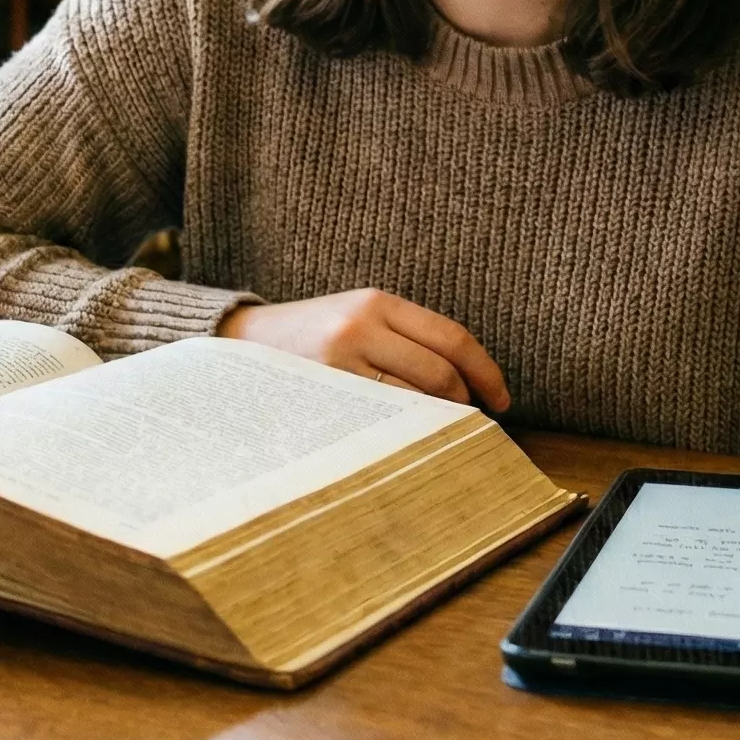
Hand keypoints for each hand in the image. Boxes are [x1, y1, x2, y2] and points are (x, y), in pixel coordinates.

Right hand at [217, 289, 511, 410]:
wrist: (237, 343)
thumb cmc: (309, 337)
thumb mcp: (356, 317)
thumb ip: (406, 339)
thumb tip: (465, 384)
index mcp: (376, 302)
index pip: (452, 338)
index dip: (486, 373)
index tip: (502, 400)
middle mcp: (360, 325)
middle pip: (440, 374)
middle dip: (463, 403)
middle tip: (470, 422)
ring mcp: (339, 362)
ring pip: (414, 401)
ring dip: (436, 422)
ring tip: (436, 432)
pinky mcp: (322, 393)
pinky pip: (380, 419)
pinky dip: (402, 431)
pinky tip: (402, 438)